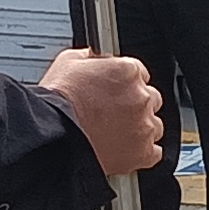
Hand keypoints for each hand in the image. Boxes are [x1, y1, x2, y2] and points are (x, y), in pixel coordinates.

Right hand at [42, 48, 162, 173]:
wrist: (53, 136)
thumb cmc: (57, 103)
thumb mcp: (67, 62)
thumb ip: (89, 57)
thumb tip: (92, 56)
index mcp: (127, 71)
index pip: (139, 73)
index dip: (125, 83)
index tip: (117, 91)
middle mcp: (141, 97)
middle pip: (149, 99)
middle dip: (134, 105)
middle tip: (114, 114)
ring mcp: (144, 126)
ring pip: (154, 125)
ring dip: (140, 128)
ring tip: (117, 134)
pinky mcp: (143, 153)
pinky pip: (154, 153)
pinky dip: (143, 152)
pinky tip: (125, 151)